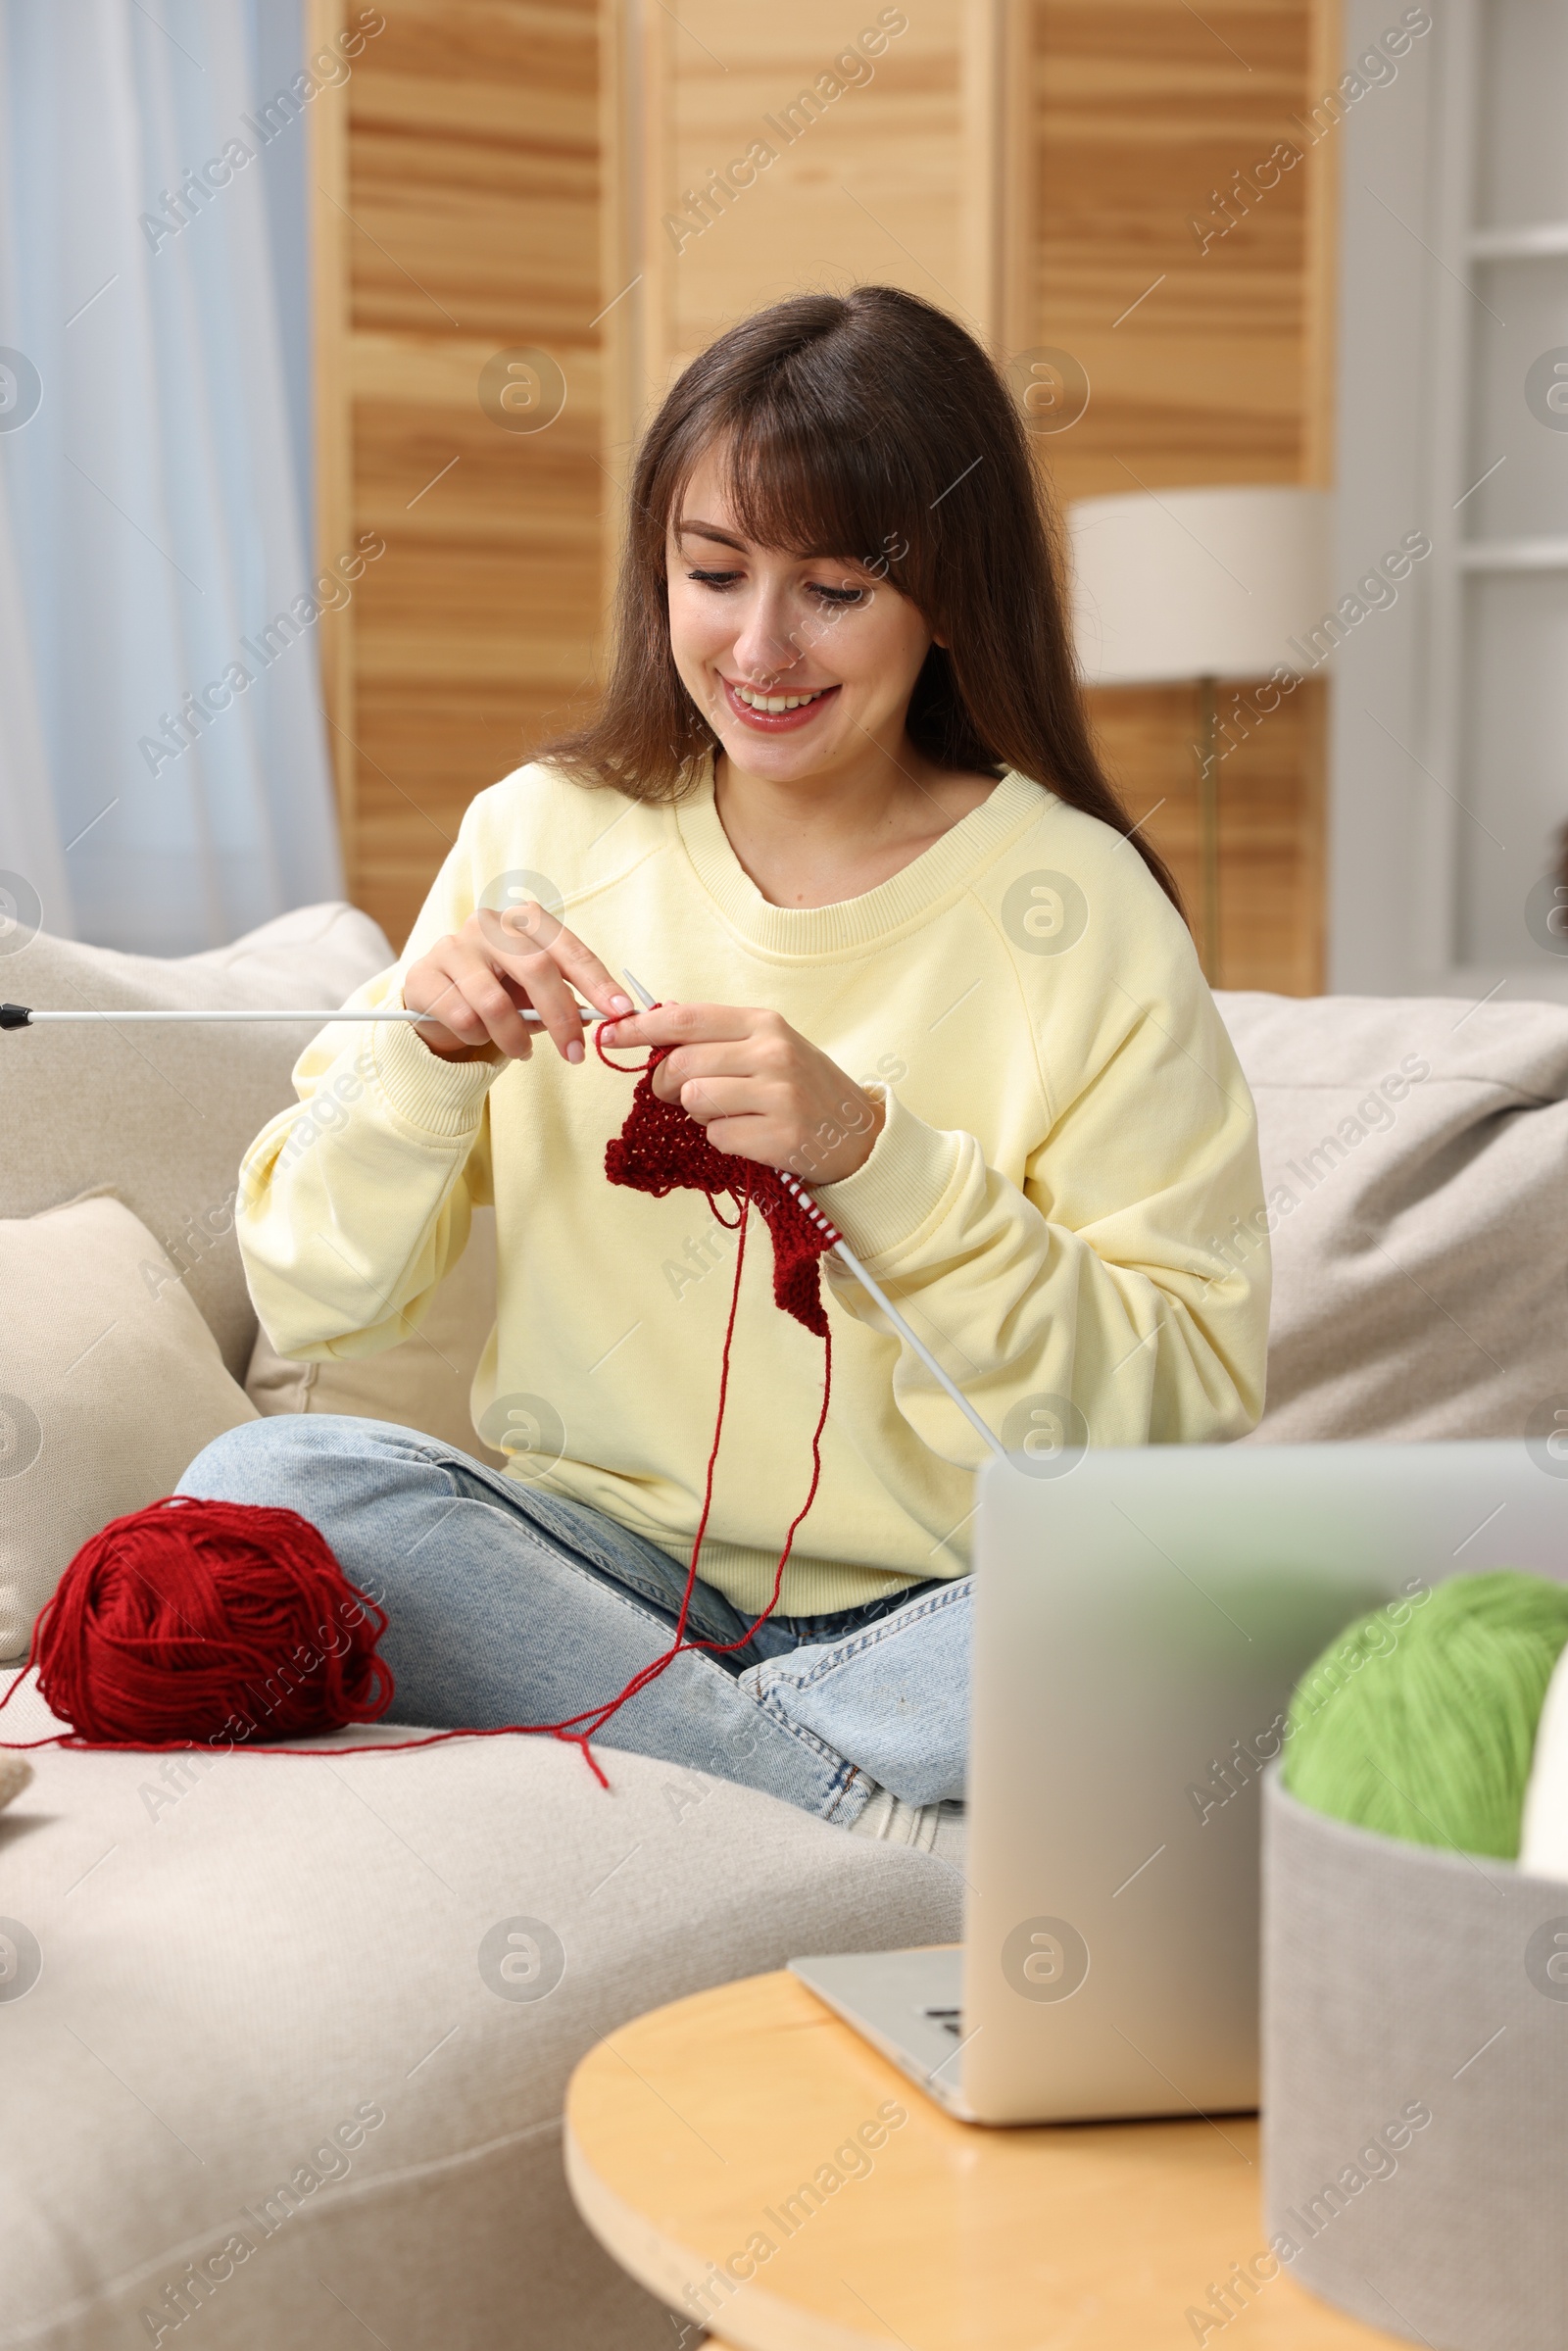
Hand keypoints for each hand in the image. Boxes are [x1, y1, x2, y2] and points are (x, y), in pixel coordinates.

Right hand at [402, 902, 632, 1061]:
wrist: (436, 1000)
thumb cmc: (497, 992)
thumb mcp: (534, 993)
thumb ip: (563, 998)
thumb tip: (596, 1016)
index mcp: (524, 922)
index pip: (567, 948)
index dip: (597, 980)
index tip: (620, 1011)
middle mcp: (489, 924)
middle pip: (536, 970)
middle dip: (561, 1018)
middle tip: (575, 1054)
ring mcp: (453, 946)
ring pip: (495, 1003)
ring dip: (515, 1038)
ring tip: (522, 1051)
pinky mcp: (424, 974)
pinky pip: (463, 1019)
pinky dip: (479, 1038)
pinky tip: (479, 1035)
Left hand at [599, 1002, 884, 1182]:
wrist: (858, 1134)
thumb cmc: (804, 1088)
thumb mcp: (769, 1046)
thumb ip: (719, 1037)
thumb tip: (656, 1029)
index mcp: (764, 1023)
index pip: (686, 1020)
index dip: (640, 1028)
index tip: (611, 1036)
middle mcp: (772, 1053)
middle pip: (682, 1065)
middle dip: (665, 1084)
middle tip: (679, 1095)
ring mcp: (779, 1095)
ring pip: (695, 1101)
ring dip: (699, 1114)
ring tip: (728, 1113)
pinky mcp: (780, 1136)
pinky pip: (718, 1137)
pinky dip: (724, 1140)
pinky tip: (751, 1135)